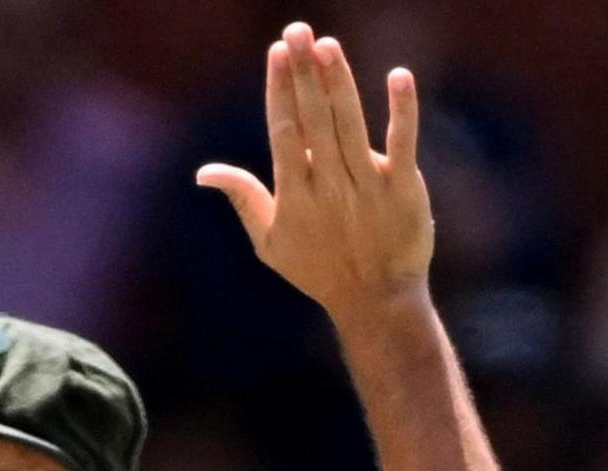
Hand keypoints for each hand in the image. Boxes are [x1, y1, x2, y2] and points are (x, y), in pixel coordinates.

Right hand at [197, 23, 432, 318]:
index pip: (284, 130)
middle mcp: (330, 185)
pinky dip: (402, 110)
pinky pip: (403, 144)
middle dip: (304, 73)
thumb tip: (203, 172)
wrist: (377, 302)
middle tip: (298, 30)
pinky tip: (398, 76)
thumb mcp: (271, 242)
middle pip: (314, 119)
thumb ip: (243, 198)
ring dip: (340, 82)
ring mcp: (368, 186)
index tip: (276, 52)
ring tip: (329, 45)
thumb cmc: (319, 271)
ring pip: (351, 125)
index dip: (280, 90)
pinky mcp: (404, 191)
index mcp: (295, 193)